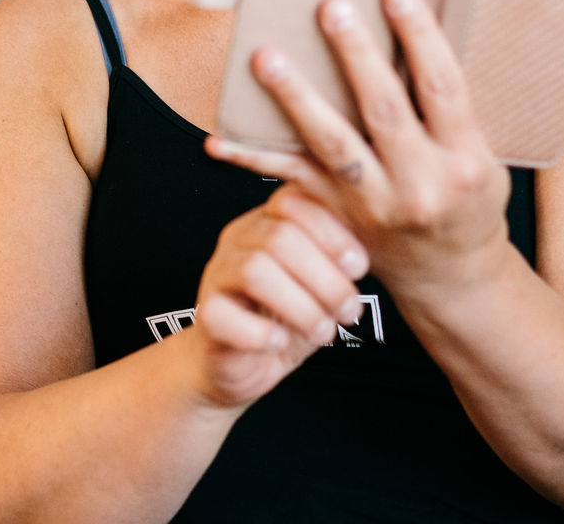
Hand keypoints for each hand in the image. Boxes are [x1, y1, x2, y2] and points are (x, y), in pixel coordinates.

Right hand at [180, 186, 370, 409]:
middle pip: (279, 237)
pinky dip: (259, 333)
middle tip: (349, 311)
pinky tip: (279, 342)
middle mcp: (238, 241)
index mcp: (266, 222)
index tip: (358, 267)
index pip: (292, 203)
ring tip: (323, 331)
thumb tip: (357, 262)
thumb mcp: (318, 285)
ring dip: (301, 307)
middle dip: (325, 278)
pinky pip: (224, 314)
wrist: (242, 361)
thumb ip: (335, 262)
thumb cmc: (284, 318)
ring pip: (255, 270)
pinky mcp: (205, 314)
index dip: (331, 233)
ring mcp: (217, 275)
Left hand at [205, 0, 512, 302]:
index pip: (443, 89)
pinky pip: (289, 181)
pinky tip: (217, 139)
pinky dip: (250, 159)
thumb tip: (411, 33)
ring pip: (331, 143)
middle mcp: (419, 184)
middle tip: (330, 5)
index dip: (420, 38)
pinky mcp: (336, 214)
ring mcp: (373, 203)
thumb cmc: (468, 203)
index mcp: (465, 160)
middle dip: (356, 55)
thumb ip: (449, 110)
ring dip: (295, 97)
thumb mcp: (484, 158)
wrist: (451, 278)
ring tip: (267, 57)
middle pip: (384, 110)